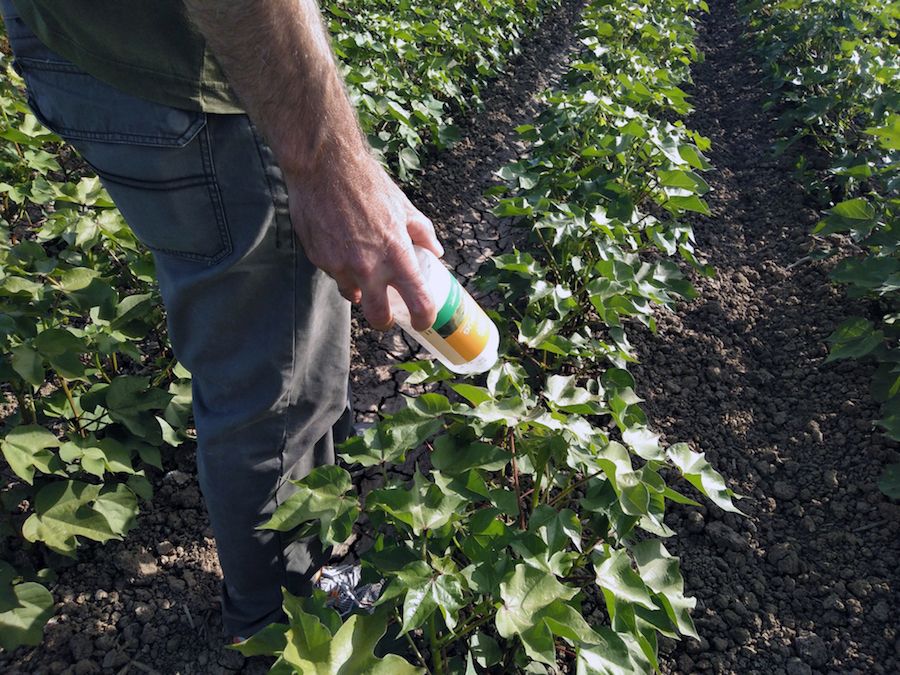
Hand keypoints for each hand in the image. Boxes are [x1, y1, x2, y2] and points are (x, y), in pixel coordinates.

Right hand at [285, 145, 443, 330]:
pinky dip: (341, 269)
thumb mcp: (404, 207)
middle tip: (386, 315)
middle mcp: (369, 267)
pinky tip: (342, 247)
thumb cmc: (368, 184)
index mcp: (397, 256)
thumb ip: (422, 233)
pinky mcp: (319, 260)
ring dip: (359, 290)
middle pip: (378, 317)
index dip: (423, 318)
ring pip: (352, 295)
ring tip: (361, 270)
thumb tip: (435, 251)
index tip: (422, 320)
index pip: (418, 302)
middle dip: (384, 321)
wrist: (324, 168)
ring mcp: (340, 266)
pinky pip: (334, 275)